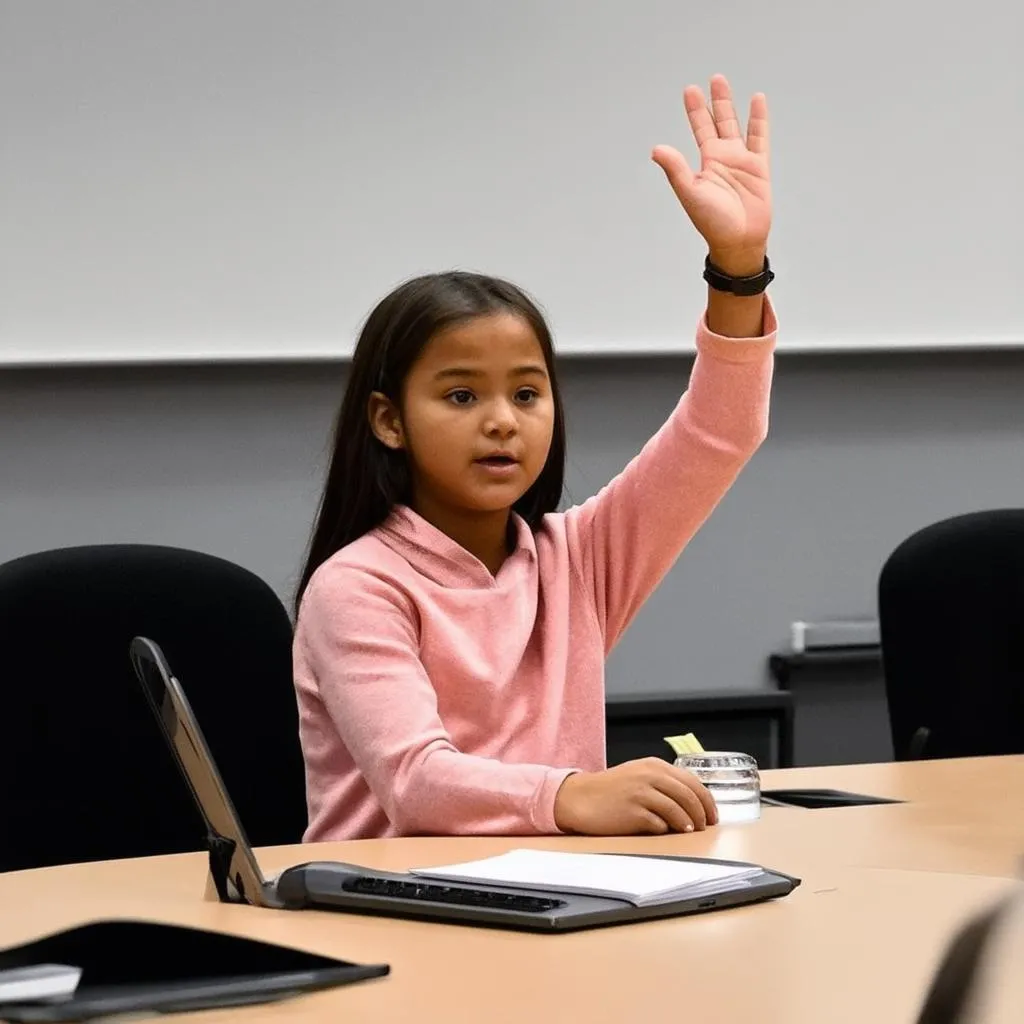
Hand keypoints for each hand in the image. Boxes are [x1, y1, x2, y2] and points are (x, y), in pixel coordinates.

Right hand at [554, 758, 718, 835]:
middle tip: (705, 826)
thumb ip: (663, 783)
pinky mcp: (632, 812)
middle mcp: (649, 776)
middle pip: (688, 795)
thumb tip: (693, 804)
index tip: (712, 815)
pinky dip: (666, 829)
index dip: (707, 800)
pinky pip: (659, 823)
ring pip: (677, 810)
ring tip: (689, 831)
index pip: (691, 781)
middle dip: (702, 814)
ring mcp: (641, 793)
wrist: (580, 798)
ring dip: (688, 823)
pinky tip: (666, 832)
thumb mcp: (638, 776)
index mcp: (653, 765)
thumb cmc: (610, 790)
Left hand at [651, 74, 770, 275]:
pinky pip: (760, 137)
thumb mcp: (690, 192)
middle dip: (713, 102)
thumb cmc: (712, 222)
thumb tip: (656, 149)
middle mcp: (723, 158)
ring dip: (730, 105)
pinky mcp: (759, 166)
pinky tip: (758, 100)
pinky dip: (759, 119)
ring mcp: (741, 160)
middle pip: (717, 122)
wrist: (738, 239)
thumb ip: (675, 169)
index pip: (699, 130)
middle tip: (712, 80)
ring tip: (724, 83)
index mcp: (706, 163)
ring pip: (736, 125)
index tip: (689, 90)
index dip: (695, 111)